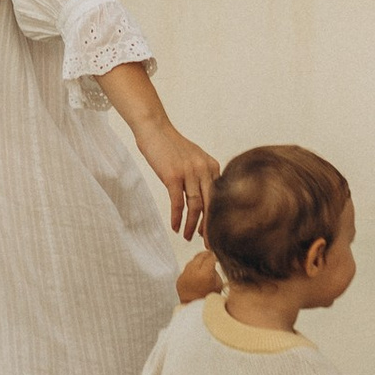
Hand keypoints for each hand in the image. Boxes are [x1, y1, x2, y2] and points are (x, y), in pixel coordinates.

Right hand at [135, 120, 220, 241]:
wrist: (154, 129)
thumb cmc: (172, 145)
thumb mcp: (194, 158)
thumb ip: (202, 176)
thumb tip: (205, 200)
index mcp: (212, 167)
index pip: (219, 198)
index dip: (218, 218)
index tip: (215, 233)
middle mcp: (204, 170)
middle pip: (211, 205)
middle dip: (210, 227)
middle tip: (209, 244)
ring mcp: (189, 172)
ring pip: (196, 206)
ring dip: (192, 225)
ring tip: (188, 237)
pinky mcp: (173, 175)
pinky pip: (177, 202)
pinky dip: (176, 217)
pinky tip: (175, 227)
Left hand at [173, 248, 221, 304]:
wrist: (195, 310)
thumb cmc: (208, 299)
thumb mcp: (219, 284)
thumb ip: (215, 271)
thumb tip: (213, 261)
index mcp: (205, 274)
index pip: (210, 257)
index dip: (214, 256)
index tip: (217, 256)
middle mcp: (193, 273)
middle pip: (200, 256)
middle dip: (206, 255)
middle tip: (211, 255)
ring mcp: (184, 275)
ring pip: (192, 261)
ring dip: (198, 261)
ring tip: (204, 264)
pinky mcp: (179, 279)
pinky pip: (186, 269)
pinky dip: (192, 269)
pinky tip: (197, 273)